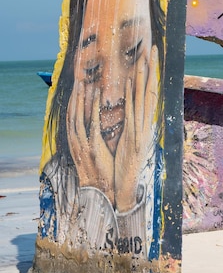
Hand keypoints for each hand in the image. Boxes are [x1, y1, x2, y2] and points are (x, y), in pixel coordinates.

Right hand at [67, 79, 114, 205]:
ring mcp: (82, 144)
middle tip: (77, 80)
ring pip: (78, 116)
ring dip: (80, 98)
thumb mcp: (90, 155)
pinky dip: (93, 107)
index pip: (70, 118)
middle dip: (74, 97)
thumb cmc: (99, 173)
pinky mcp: (93, 147)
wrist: (101, 192)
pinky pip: (92, 123)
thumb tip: (92, 130)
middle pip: (71, 114)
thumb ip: (89, 141)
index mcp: (75, 143)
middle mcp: (75, 142)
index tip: (75, 88)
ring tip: (83, 83)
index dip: (72, 102)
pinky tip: (96, 95)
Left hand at [114, 45, 158, 211]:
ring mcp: (141, 129)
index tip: (152, 56)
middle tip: (154, 48)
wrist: (126, 184)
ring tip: (144, 58)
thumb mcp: (132, 137)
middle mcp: (147, 122)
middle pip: (151, 90)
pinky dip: (132, 98)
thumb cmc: (127, 161)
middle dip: (152, 68)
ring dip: (144, 77)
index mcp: (145, 121)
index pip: (150, 92)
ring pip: (144, 98)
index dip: (152, 74)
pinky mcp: (133, 137)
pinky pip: (132, 113)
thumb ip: (135, 121)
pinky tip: (131, 83)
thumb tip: (135, 105)